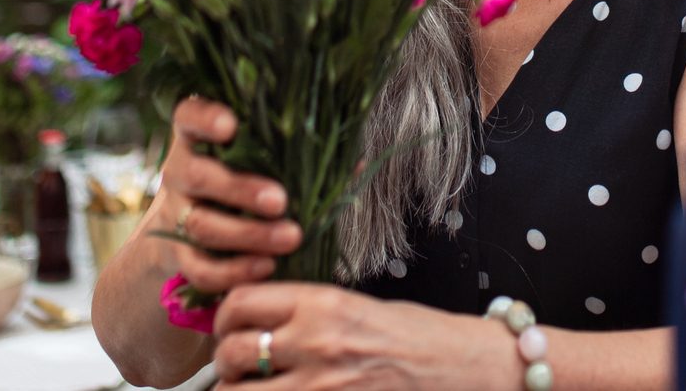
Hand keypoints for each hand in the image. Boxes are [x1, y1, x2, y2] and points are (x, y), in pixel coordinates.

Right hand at [161, 96, 301, 297]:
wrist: (204, 230)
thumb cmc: (251, 180)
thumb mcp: (269, 160)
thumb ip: (303, 155)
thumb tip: (357, 162)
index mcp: (199, 137)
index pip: (189, 116)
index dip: (205, 118)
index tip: (231, 125)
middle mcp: (179, 171)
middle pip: (196, 175)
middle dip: (239, 188)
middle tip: (280, 200)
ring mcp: (175, 214)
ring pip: (200, 225)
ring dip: (246, 234)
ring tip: (290, 238)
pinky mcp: (178, 254)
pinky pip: (198, 268)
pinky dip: (232, 271)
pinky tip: (266, 268)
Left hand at [211, 283, 523, 388]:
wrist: (459, 368)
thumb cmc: (416, 335)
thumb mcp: (357, 306)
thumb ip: (306, 312)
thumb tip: (259, 318)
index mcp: (321, 303)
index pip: (241, 303)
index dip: (225, 318)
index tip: (230, 326)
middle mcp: (315, 342)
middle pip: (233, 352)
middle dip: (227, 363)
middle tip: (237, 366)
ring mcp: (320, 386)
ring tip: (253, 389)